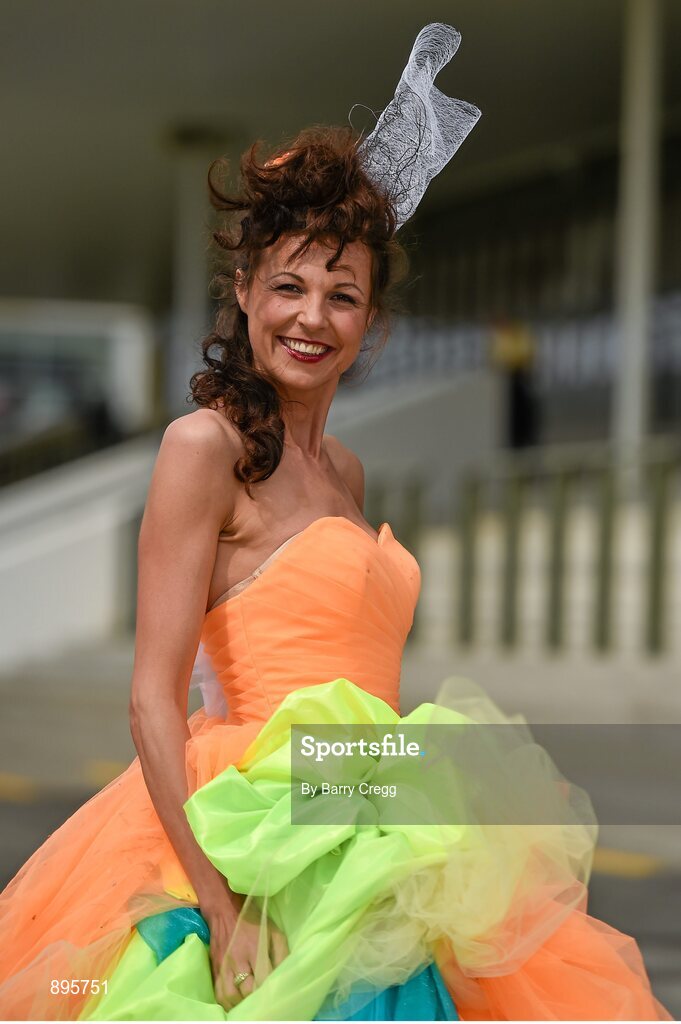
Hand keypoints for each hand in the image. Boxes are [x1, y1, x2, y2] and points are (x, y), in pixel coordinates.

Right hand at [202, 896, 287, 1011]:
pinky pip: (218, 993)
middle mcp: (237, 959)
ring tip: (248, 1004)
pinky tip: (235, 1003)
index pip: (263, 978)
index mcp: (255, 948)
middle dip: (255, 998)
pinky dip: (226, 1003)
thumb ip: (282, 953)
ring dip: (240, 1004)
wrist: (225, 911)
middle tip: (262, 999)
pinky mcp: (214, 969)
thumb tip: (286, 974)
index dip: (269, 989)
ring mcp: (223, 965)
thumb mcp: (274, 931)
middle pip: (246, 990)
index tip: (274, 993)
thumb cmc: (254, 921)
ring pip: (229, 996)